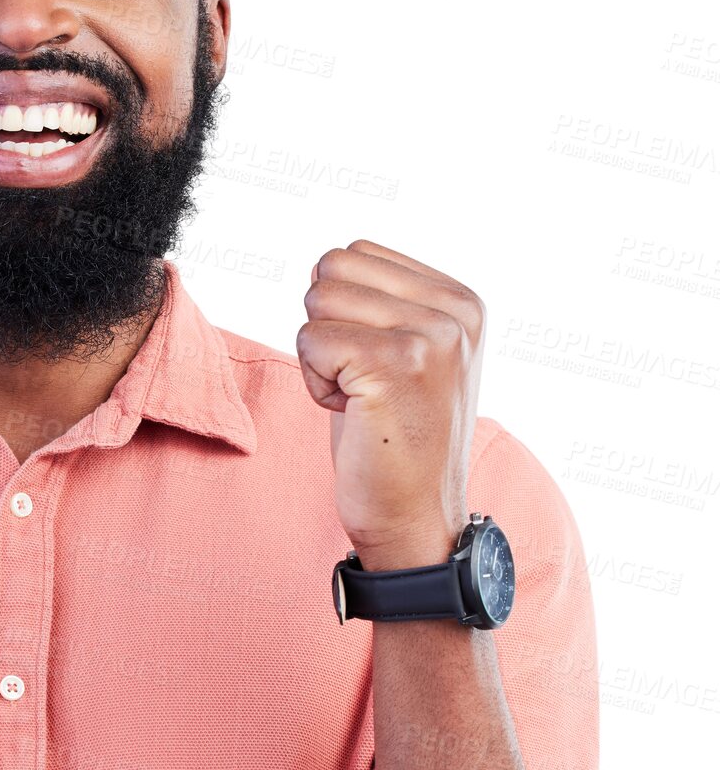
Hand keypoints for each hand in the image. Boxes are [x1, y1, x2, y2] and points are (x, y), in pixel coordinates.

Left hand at [296, 239, 484, 564]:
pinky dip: (315, 381)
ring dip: (321, 356)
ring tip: (362, 397)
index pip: (356, 253)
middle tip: (365, 384)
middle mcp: (455, 310)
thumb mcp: (405, 353)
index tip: (376, 367)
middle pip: (332, 269)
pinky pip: (310, 339)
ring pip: (318, 299)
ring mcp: (432, 335)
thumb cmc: (393, 437)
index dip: (342, 313)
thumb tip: (328, 259)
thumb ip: (382, 301)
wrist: (416, 516)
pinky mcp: (396, 362)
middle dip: (327, 329)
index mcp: (460, 299)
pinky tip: (354, 413)